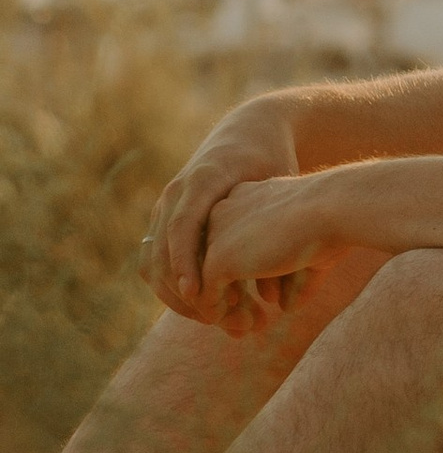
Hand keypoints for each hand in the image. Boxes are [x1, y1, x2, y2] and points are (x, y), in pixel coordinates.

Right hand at [147, 94, 305, 318]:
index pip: (183, 225)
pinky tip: (202, 304)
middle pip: (161, 250)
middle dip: (184, 291)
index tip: (197, 294)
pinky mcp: (164, 218)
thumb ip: (276, 236)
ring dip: (176, 295)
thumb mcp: (281, 188)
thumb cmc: (274, 162)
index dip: (186, 261)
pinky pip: (153, 258)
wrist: (251, 131)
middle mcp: (176, 192)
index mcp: (204, 179)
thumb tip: (274, 300)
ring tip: (214, 319)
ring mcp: (165, 205)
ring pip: (152, 261)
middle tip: (218, 321)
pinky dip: (172, 284)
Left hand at [196, 169, 355, 336]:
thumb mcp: (310, 248)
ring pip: (205, 280)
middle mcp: (223, 211)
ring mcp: (215, 235)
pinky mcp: (216, 260)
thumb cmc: (331, 224)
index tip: (272, 297)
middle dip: (233, 294)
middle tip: (254, 321)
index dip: (249, 273)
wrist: (331, 210)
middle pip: (215, 261)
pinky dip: (221, 315)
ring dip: (225, 308)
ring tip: (251, 326)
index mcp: (245, 198)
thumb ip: (292, 274)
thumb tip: (287, 305)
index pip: (234, 242)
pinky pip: (206, 297)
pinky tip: (245, 324)